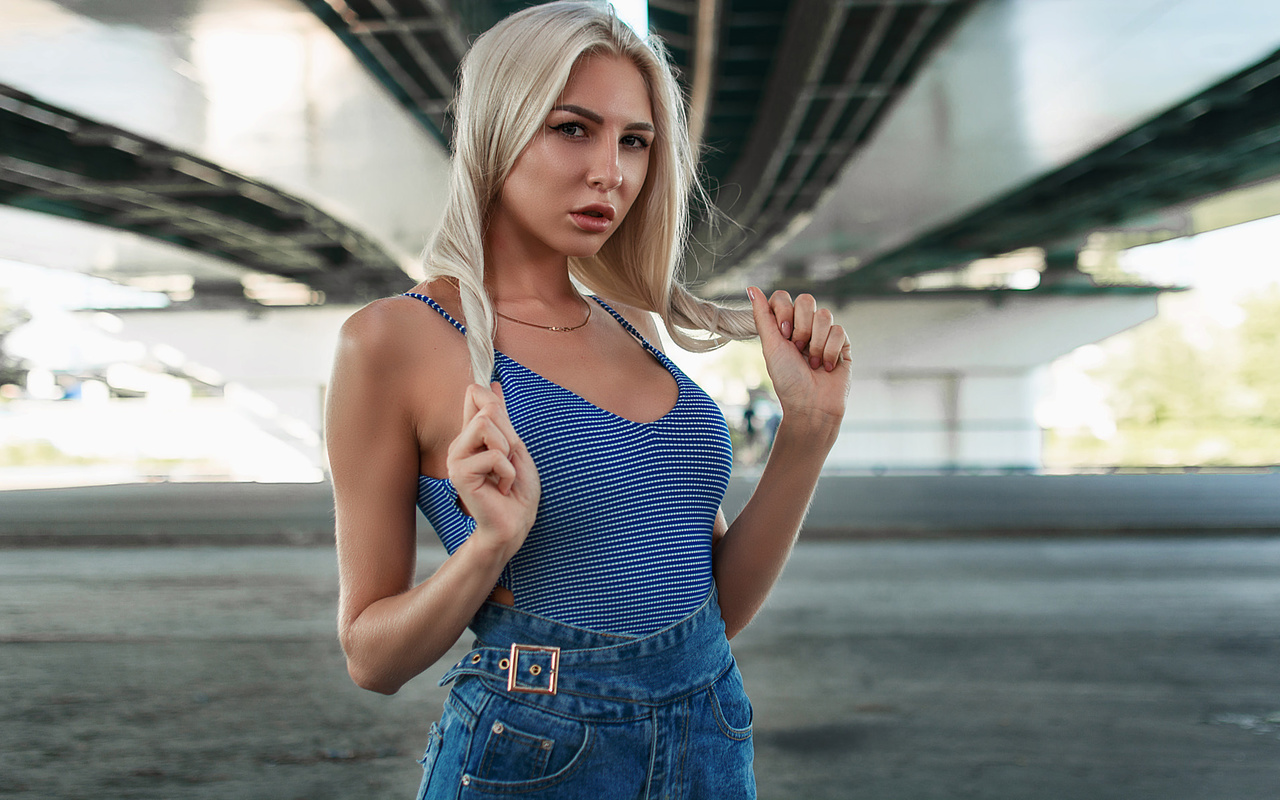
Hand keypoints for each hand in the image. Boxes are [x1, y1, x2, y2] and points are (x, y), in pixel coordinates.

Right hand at [446, 382, 540, 559]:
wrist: (516, 523)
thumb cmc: (518, 490)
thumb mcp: (514, 446)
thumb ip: (501, 417)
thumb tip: (492, 383)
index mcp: (472, 436)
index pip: (475, 395)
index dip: (494, 401)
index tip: (503, 422)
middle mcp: (459, 445)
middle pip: (487, 409)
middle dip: (509, 435)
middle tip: (509, 463)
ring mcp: (456, 459)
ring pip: (484, 424)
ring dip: (507, 451)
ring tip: (505, 474)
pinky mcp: (459, 473)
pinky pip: (492, 454)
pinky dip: (507, 472)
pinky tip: (501, 489)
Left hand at [747, 287, 851, 431]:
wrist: (811, 405)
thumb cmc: (787, 380)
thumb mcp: (771, 347)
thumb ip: (762, 316)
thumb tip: (751, 288)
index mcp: (784, 326)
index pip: (784, 297)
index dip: (784, 311)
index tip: (783, 333)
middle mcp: (804, 327)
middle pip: (807, 300)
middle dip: (801, 326)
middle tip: (797, 349)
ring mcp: (824, 334)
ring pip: (824, 315)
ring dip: (815, 342)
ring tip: (811, 362)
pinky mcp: (842, 344)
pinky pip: (839, 331)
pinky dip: (830, 350)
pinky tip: (826, 366)